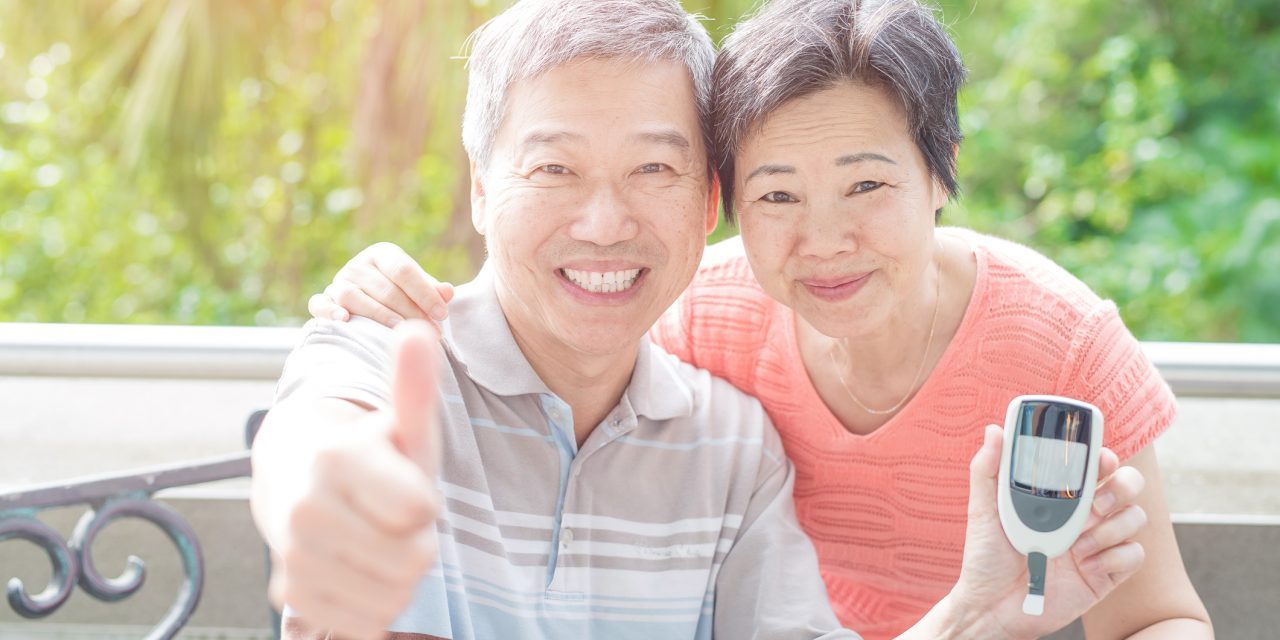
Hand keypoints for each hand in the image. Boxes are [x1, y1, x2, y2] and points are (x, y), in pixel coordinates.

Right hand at [252, 321, 443, 639]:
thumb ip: (413, 384)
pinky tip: (360, 570)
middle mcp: (304, 508)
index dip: (426, 503)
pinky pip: (364, 623)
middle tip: (395, 520)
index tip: (407, 486)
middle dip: (417, 544)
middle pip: (412, 560)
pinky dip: (374, 605)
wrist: (296, 481)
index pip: (420, 512)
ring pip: (391, 598)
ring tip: (379, 541)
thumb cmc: (368, 454)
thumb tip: (419, 330)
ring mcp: (293, 555)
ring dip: (399, 578)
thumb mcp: (400, 422)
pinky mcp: (291, 595)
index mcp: (337, 459)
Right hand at [308, 241, 454, 326]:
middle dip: (409, 311)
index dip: (424, 293)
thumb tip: (447, 292)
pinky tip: (345, 320)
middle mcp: (358, 265)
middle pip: (384, 288)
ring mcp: (339, 281)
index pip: (404, 271)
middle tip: (429, 332)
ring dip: (378, 314)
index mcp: (383, 254)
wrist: (370, 299)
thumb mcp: (418, 288)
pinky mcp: (324, 298)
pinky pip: (320, 303)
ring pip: (354, 296)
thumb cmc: (401, 293)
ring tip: (399, 330)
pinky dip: (329, 311)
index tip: (442, 314)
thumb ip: (432, 290)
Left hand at [949, 425, 1146, 638]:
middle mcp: (1083, 517)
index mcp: (1058, 497)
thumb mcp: (983, 511)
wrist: (991, 607)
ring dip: (1111, 528)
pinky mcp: (1106, 574)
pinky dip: (1114, 558)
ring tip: (1076, 546)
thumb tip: (994, 430)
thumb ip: (988, 470)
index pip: (1093, 467)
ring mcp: (1098, 545)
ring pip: (1135, 518)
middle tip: (1095, 503)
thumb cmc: (986, 557)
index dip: (1104, 457)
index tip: (1100, 458)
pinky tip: (1085, 566)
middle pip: (1127, 486)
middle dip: (1121, 487)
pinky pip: (1134, 556)